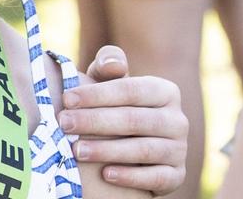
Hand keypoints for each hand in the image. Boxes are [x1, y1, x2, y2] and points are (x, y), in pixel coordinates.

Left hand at [61, 45, 187, 194]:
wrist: (126, 143)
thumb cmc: (110, 104)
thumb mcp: (106, 81)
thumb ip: (107, 65)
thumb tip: (113, 65)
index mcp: (164, 91)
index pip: (130, 90)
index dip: (96, 94)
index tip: (66, 99)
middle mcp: (177, 120)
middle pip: (134, 120)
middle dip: (94, 121)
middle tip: (63, 124)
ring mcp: (179, 149)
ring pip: (144, 149)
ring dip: (108, 150)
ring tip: (76, 150)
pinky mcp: (177, 176)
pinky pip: (157, 178)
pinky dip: (131, 176)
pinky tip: (106, 175)